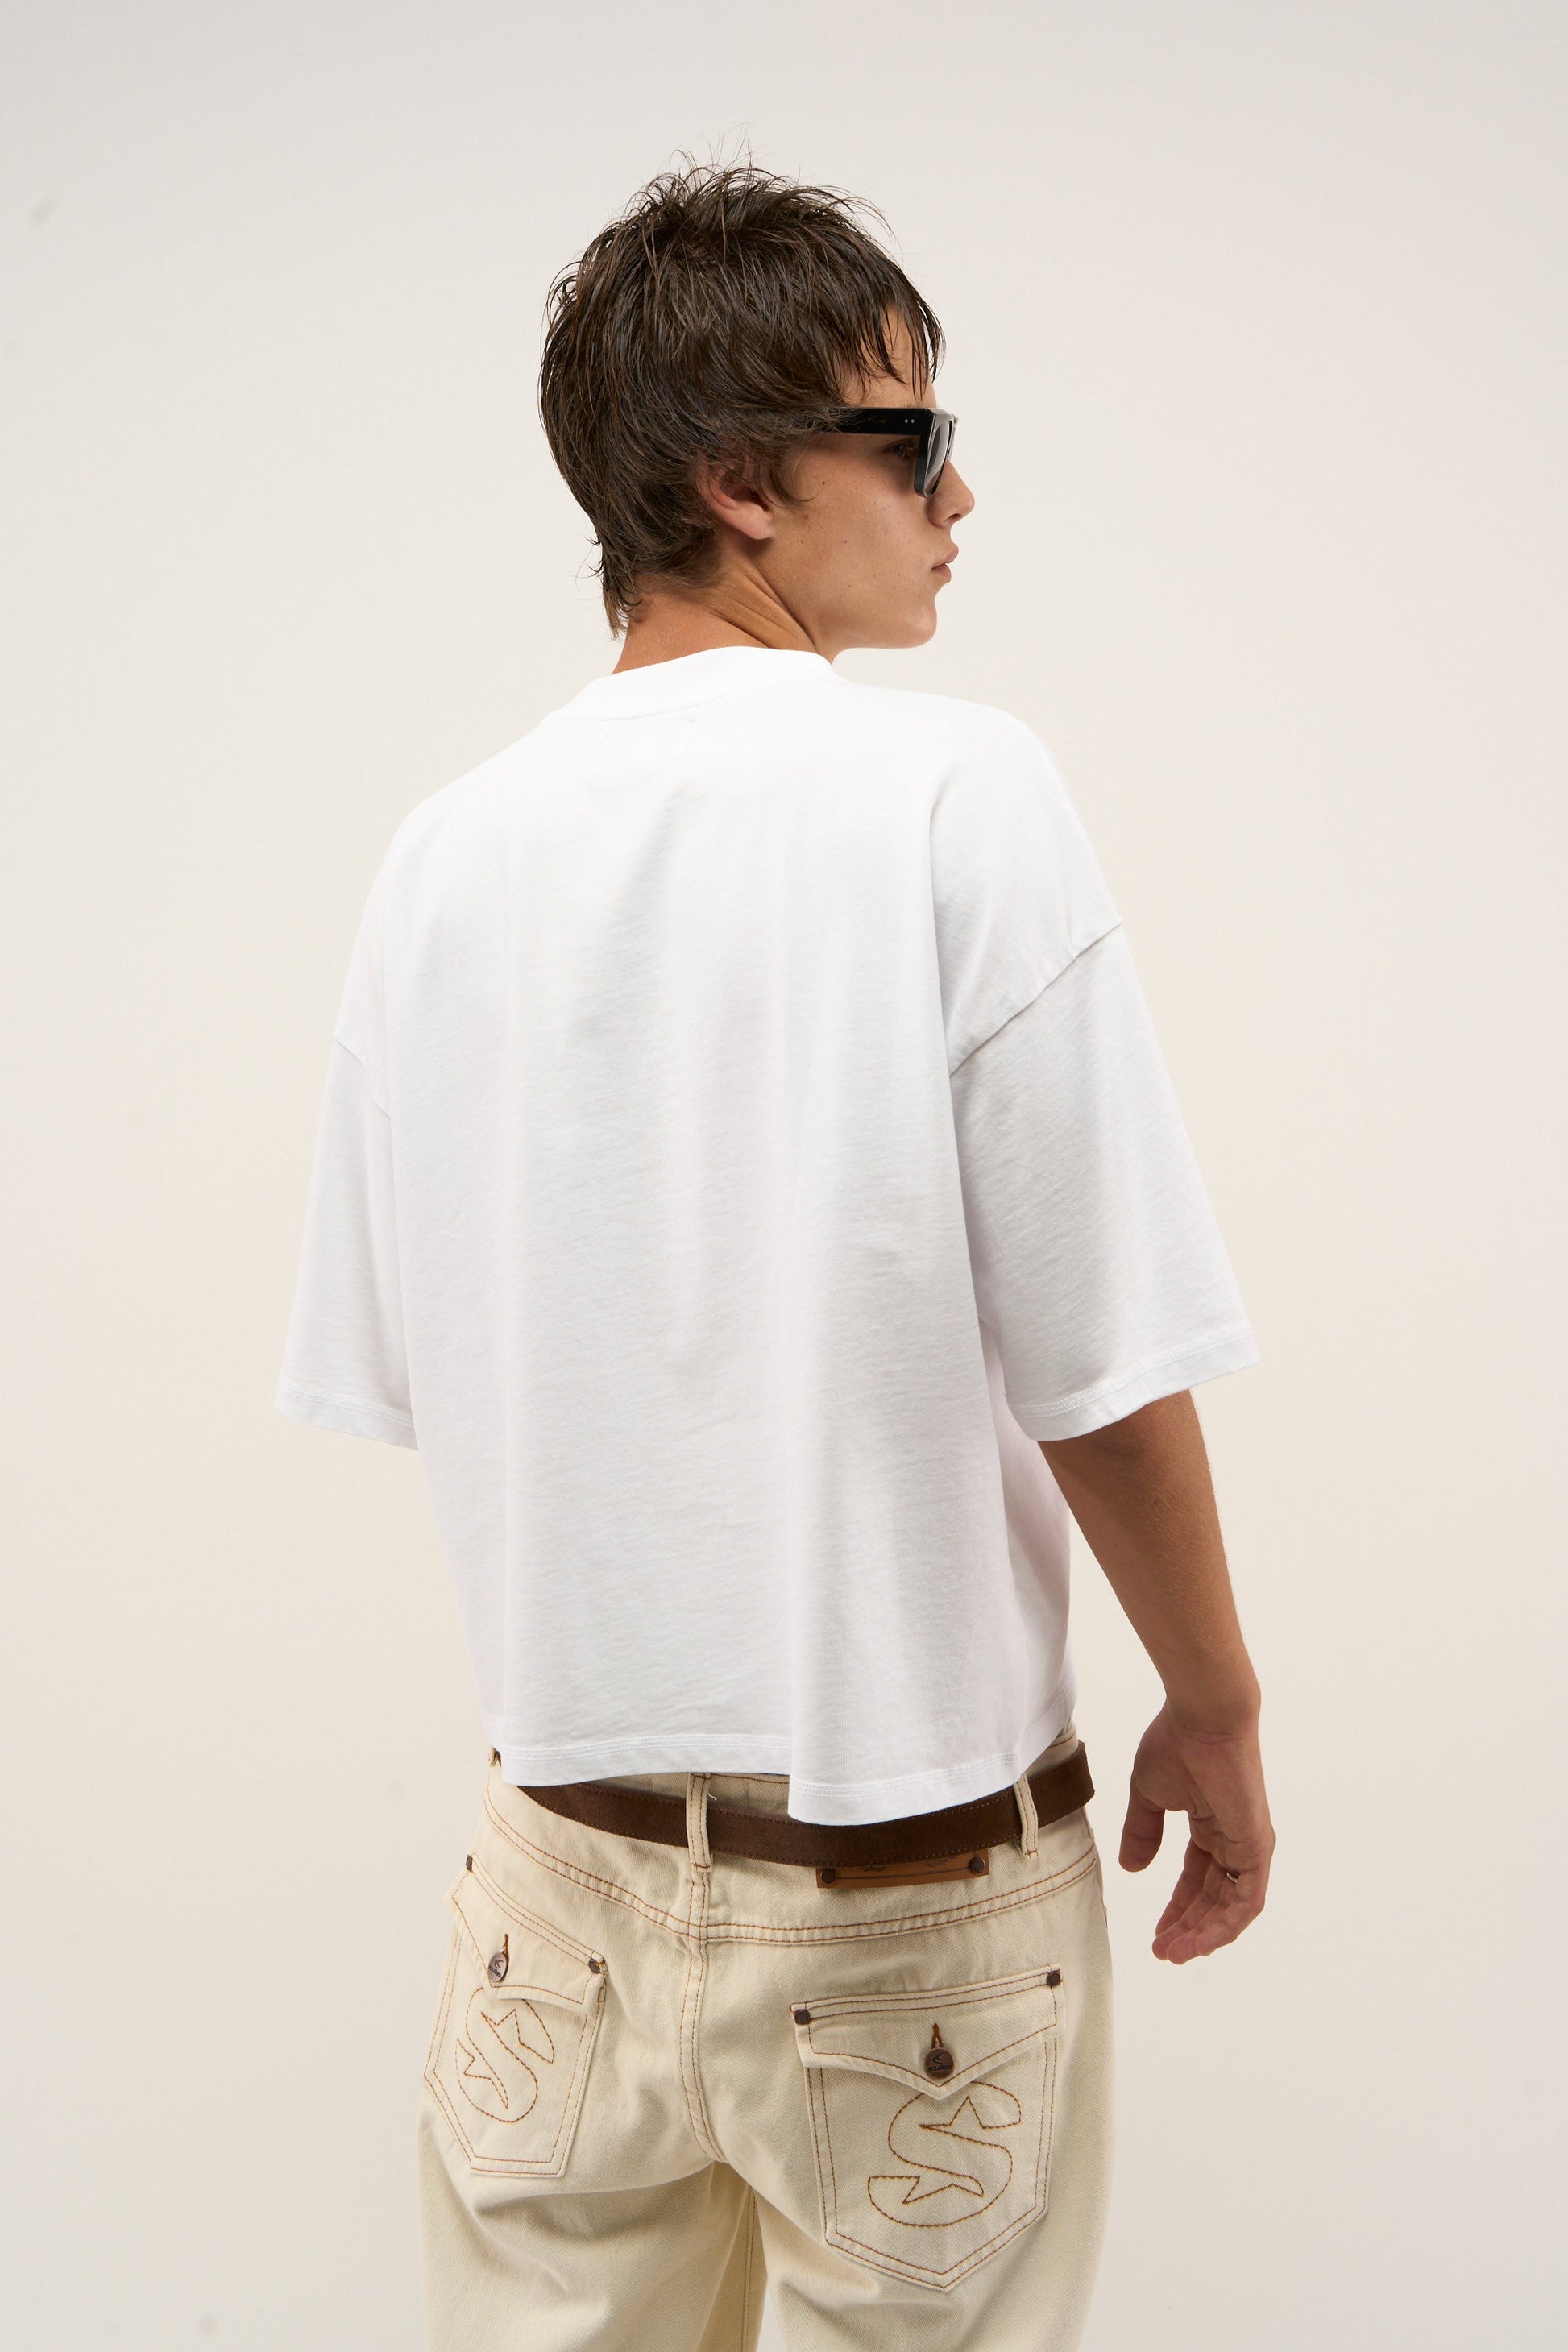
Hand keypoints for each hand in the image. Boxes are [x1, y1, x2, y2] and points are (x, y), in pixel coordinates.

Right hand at [1119, 1704, 1273, 1962]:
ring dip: (1205, 1934)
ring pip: (1231, 1906)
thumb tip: (1131, 1870)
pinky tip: (1200, 1941)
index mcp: (1211, 1824)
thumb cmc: (1177, 1743)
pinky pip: (1247, 1900)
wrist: (1203, 1717)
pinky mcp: (1256, 1847)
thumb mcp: (1150, 1795)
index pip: (1197, 1878)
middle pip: (1214, 1897)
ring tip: (1175, 1953)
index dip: (1177, 1907)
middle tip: (1163, 1952)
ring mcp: (1248, 1845)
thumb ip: (1143, 1832)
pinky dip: (1226, 1925)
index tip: (1156, 1934)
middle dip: (1189, 1927)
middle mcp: (1233, 1839)